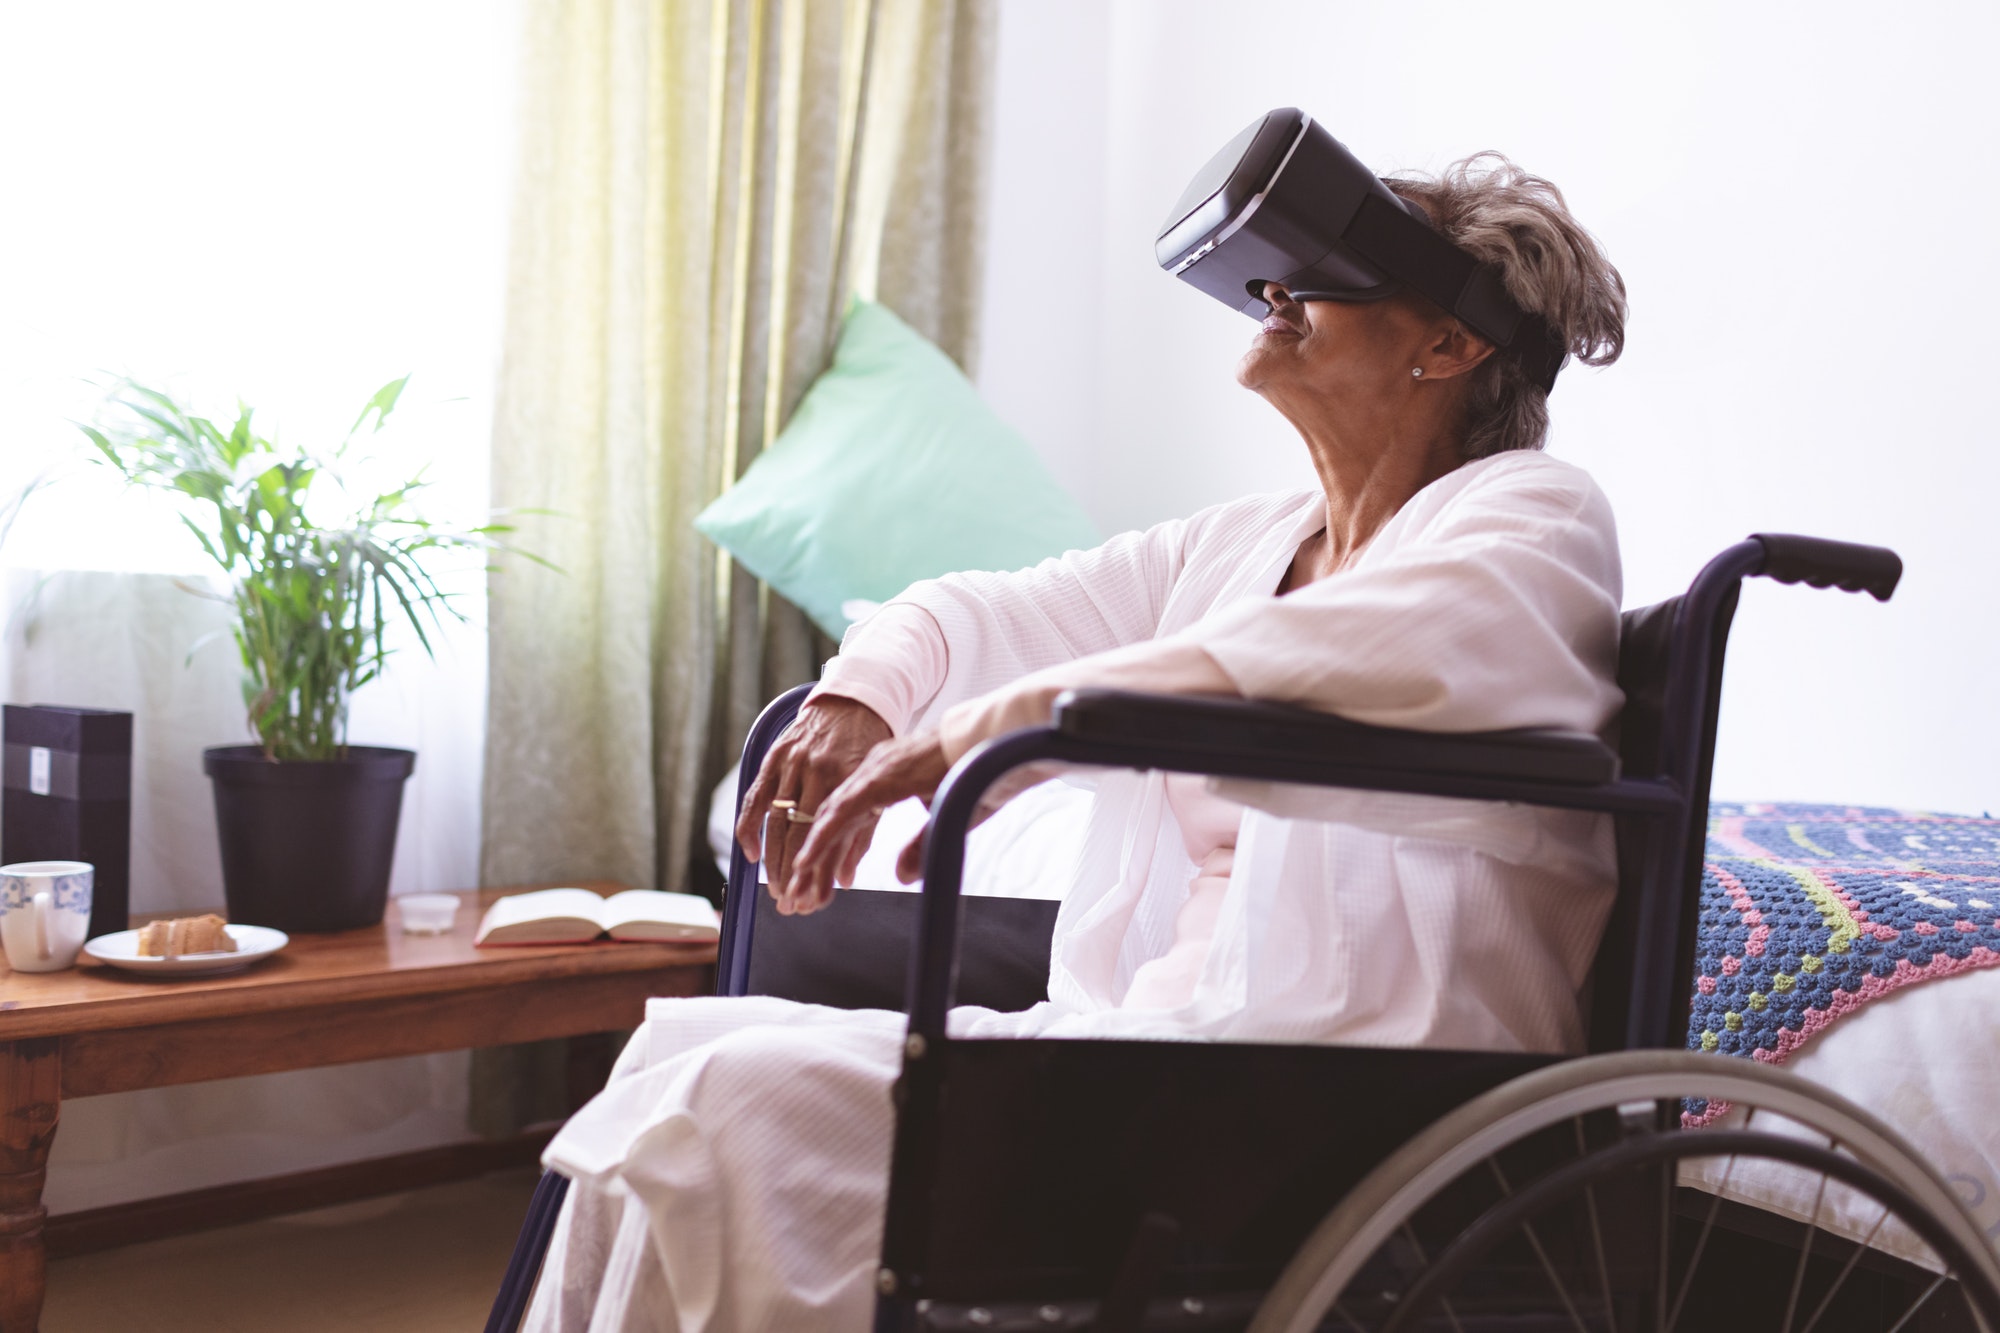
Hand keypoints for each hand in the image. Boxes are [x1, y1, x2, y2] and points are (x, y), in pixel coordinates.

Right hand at [736, 695, 891, 908]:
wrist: (855, 700)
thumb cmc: (871, 750)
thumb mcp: (878, 788)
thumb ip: (861, 834)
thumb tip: (843, 881)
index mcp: (851, 778)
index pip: (830, 835)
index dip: (818, 872)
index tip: (814, 903)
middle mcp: (820, 770)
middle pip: (799, 832)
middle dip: (793, 875)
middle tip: (790, 906)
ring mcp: (794, 762)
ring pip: (776, 820)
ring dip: (773, 861)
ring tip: (776, 890)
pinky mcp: (775, 755)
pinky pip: (754, 797)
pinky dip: (749, 828)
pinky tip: (752, 856)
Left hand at [786, 741, 1069, 915]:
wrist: (999, 737)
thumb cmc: (979, 771)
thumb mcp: (944, 818)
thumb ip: (920, 845)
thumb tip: (901, 876)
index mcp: (886, 775)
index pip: (847, 817)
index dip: (828, 850)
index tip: (814, 882)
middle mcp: (873, 770)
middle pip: (832, 820)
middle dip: (813, 860)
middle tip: (796, 895)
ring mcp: (875, 770)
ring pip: (831, 817)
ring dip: (811, 854)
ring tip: (794, 887)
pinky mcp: (882, 776)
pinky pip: (844, 810)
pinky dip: (824, 837)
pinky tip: (807, 861)